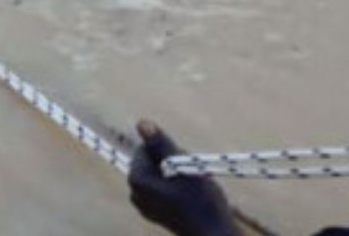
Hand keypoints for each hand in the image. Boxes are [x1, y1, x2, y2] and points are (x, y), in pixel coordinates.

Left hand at [128, 120, 238, 235]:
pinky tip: (190, 199)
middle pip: (153, 160)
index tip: (183, 165)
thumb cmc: (200, 200)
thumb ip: (160, 144)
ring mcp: (145, 205)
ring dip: (176, 174)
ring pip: (161, 174)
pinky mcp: (156, 213)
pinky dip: (176, 188)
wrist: (214, 235)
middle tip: (189, 176)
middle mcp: (135, 193)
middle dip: (172, 162)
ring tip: (192, 188)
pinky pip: (164, 189)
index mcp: (136, 179)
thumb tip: (141, 122)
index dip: (168, 150)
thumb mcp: (181, 165)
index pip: (147, 147)